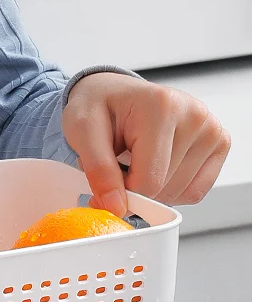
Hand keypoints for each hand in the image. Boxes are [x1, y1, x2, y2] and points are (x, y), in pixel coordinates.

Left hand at [62, 72, 230, 215]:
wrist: (114, 94)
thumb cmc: (99, 108)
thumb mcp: (82, 131)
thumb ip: (98, 170)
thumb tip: (117, 207)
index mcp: (162, 106)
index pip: (148, 180)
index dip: (122, 191)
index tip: (107, 179)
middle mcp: (195, 115)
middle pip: (165, 189)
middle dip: (136, 188)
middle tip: (120, 162)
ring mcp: (211, 130)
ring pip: (181, 194)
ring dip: (153, 189)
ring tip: (137, 159)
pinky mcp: (219, 144)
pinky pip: (195, 191)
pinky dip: (172, 189)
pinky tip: (158, 166)